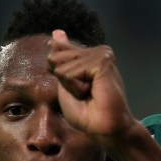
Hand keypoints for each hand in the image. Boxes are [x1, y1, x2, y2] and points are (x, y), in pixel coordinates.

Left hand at [47, 30, 138, 150]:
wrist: (104, 128)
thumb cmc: (87, 113)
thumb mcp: (65, 83)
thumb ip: (61, 58)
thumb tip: (56, 32)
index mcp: (89, 55)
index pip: (57, 52)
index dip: (59, 74)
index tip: (80, 90)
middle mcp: (97, 50)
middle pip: (55, 57)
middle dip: (64, 80)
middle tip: (85, 93)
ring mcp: (101, 54)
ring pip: (62, 66)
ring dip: (72, 87)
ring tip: (90, 94)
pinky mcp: (102, 61)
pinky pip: (70, 73)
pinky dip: (76, 88)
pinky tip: (92, 92)